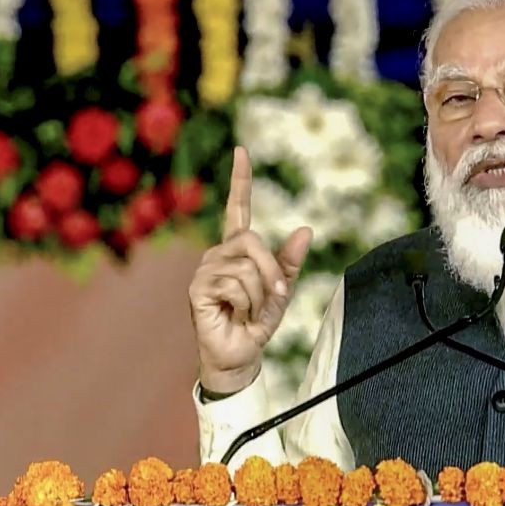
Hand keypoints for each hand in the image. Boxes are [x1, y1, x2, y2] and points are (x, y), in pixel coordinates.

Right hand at [188, 146, 312, 392]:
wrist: (242, 354)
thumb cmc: (258, 321)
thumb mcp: (282, 289)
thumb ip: (291, 260)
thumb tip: (306, 228)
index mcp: (237, 249)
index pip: (237, 208)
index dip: (240, 180)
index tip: (241, 151)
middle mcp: (218, 253)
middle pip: (253, 241)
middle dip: (271, 271)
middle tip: (274, 296)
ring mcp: (205, 270)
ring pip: (246, 268)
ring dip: (259, 295)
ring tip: (247, 310)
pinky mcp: (198, 289)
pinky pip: (234, 284)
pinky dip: (245, 304)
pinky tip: (234, 314)